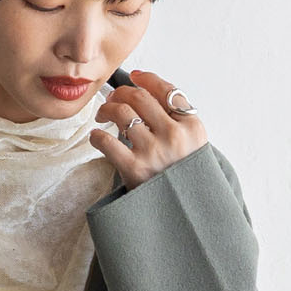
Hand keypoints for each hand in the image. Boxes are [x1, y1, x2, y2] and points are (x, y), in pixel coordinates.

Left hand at [88, 67, 207, 191]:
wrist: (184, 213)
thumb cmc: (183, 175)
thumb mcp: (194, 144)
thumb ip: (177, 118)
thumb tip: (144, 86)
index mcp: (192, 126)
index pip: (165, 89)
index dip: (145, 78)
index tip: (134, 77)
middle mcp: (174, 136)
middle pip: (139, 97)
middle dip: (121, 92)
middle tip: (113, 98)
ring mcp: (154, 153)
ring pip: (122, 113)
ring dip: (106, 109)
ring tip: (102, 115)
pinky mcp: (134, 170)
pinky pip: (107, 142)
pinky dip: (97, 136)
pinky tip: (97, 137)